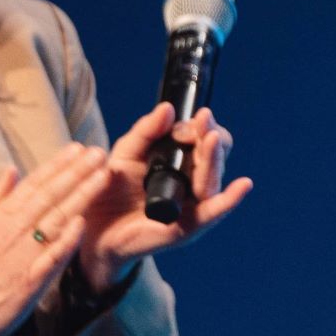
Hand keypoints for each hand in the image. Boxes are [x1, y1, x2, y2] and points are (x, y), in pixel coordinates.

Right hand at [0, 144, 112, 335]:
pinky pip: (52, 257)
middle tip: (99, 153)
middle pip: (50, 196)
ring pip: (56, 219)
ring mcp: (23, 254)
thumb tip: (12, 169)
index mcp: (1, 217)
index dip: (57, 165)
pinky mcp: (30, 279)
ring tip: (103, 177)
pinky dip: (66, 240)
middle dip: (76, 172)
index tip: (77, 148)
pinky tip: (83, 224)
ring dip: (81, 196)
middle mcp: (13, 230)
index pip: (34, 184)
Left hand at [74, 103, 253, 289]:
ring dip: (213, 158)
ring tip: (210, 138)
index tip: (197, 116)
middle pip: (216, 157)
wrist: (93, 227)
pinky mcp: (187, 227)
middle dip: (211, 137)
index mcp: (181, 163)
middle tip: (203, 122)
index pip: (205, 140)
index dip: (203, 127)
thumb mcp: (126, 152)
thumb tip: (168, 108)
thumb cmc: (110, 189)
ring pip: (213, 180)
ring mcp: (192, 206)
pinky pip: (213, 212)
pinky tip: (242, 185)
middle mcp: (192, 183)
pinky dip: (230, 200)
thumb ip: (146, 130)